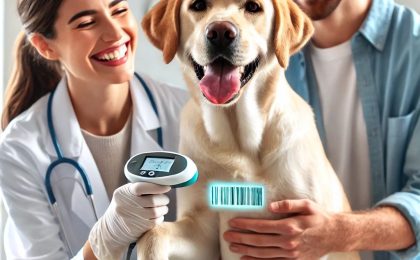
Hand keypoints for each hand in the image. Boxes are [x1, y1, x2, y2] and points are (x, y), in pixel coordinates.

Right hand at [88, 182, 170, 259]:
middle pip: (152, 200)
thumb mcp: (124, 194)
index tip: (167, 187)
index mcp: (123, 193)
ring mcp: (133, 218)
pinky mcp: (139, 228)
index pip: (141, 187)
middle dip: (163, 199)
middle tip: (164, 198)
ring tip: (162, 206)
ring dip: (163, 208)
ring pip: (156, 211)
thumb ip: (138, 188)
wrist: (111, 229)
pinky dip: (160, 217)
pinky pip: (156, 221)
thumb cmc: (122, 206)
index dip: (156, 187)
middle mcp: (126, 205)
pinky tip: (157, 215)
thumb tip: (160, 183)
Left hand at [223, 199, 337, 259]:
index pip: (261, 226)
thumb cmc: (319, 217)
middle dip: (240, 238)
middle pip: (258, 241)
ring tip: (232, 245)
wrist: (334, 235)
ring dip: (245, 250)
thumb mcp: (307, 204)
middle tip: (227, 235)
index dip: (245, 224)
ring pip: (262, 253)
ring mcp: (290, 254)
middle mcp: (288, 242)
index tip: (233, 222)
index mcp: (290, 226)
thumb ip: (288, 204)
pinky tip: (246, 259)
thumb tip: (270, 206)